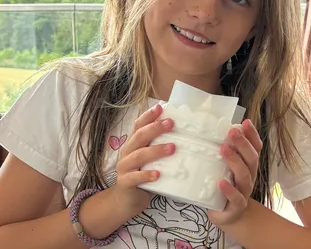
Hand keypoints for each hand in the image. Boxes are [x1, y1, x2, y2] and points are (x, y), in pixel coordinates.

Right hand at [111, 103, 174, 218]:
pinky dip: (146, 175)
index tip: (161, 107)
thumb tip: (185, 137)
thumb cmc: (143, 177)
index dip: (148, 116)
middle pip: (139, 136)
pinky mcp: (125, 183)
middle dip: (155, 128)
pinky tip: (158, 174)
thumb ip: (161, 148)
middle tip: (171, 124)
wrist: (126, 201)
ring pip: (138, 155)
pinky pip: (135, 178)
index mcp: (134, 144)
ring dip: (156, 150)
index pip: (138, 126)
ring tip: (172, 147)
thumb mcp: (151, 160)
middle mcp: (127, 153)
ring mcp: (124, 168)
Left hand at [207, 119, 262, 226]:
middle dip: (243, 144)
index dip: (252, 135)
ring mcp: (244, 192)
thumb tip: (210, 130)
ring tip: (224, 149)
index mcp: (248, 165)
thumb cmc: (225, 187)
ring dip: (235, 161)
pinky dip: (229, 190)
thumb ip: (223, 153)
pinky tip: (221, 182)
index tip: (245, 122)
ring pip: (245, 176)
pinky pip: (236, 198)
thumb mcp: (225, 168)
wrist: (228, 216)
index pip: (255, 148)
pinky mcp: (236, 207)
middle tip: (232, 132)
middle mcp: (250, 176)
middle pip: (252, 159)